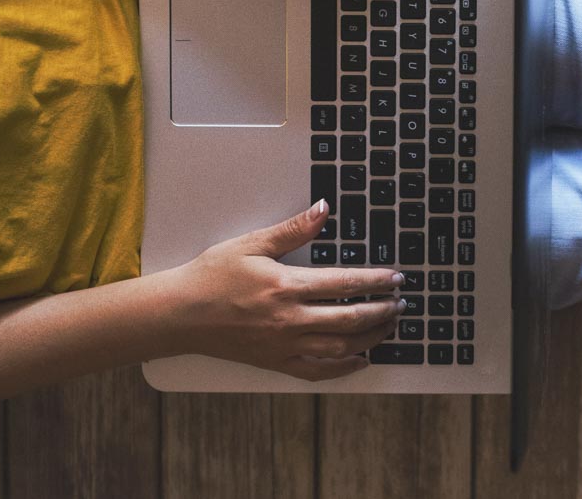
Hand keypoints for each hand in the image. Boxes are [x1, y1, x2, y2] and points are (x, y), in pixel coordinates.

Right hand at [161, 200, 404, 380]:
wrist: (180, 314)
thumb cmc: (212, 276)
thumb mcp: (252, 243)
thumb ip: (293, 229)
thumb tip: (323, 208)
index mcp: (286, 286)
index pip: (344, 284)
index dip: (376, 282)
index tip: (397, 279)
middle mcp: (289, 319)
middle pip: (350, 318)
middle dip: (382, 311)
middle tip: (401, 303)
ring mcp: (283, 345)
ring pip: (339, 347)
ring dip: (371, 337)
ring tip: (389, 325)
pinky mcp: (274, 362)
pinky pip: (317, 372)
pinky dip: (343, 368)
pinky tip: (361, 359)